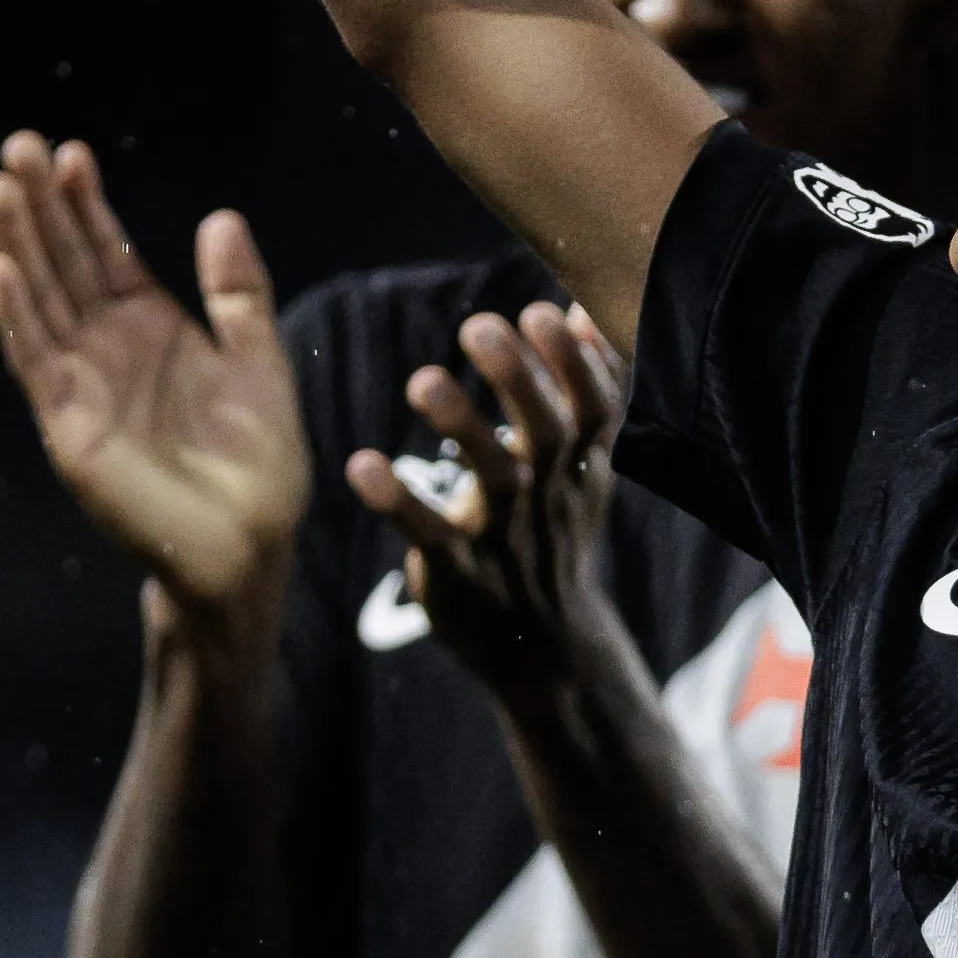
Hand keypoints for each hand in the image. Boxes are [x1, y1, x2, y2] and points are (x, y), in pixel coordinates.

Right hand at [0, 132, 306, 623]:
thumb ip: (239, 294)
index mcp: (153, 328)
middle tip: (16, 145)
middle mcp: (107, 348)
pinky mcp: (68, 424)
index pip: (108, 254)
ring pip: (41, 301)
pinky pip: (36, 359)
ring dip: (16, 246)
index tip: (71, 152)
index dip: (87, 205)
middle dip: (40, 208)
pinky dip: (15, 314)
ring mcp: (82, 383)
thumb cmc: (259, 461)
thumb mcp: (260, 361)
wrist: (250, 543)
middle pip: (64, 265)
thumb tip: (221, 214)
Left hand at [344, 304, 628, 709]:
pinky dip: (397, 500)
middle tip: (480, 325)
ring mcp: (505, 533)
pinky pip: (427, 533)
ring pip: (493, 478)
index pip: (595, 406)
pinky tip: (362, 464)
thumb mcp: (588, 467)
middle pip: (548, 430)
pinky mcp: (458, 570)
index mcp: (583, 464)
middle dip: (519, 378)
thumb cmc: (556, 535)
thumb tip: (586, 310)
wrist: (548, 647)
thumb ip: (589, 392)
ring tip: (422, 380)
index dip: (575, 362)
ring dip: (461, 427)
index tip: (544, 311)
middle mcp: (550, 493)